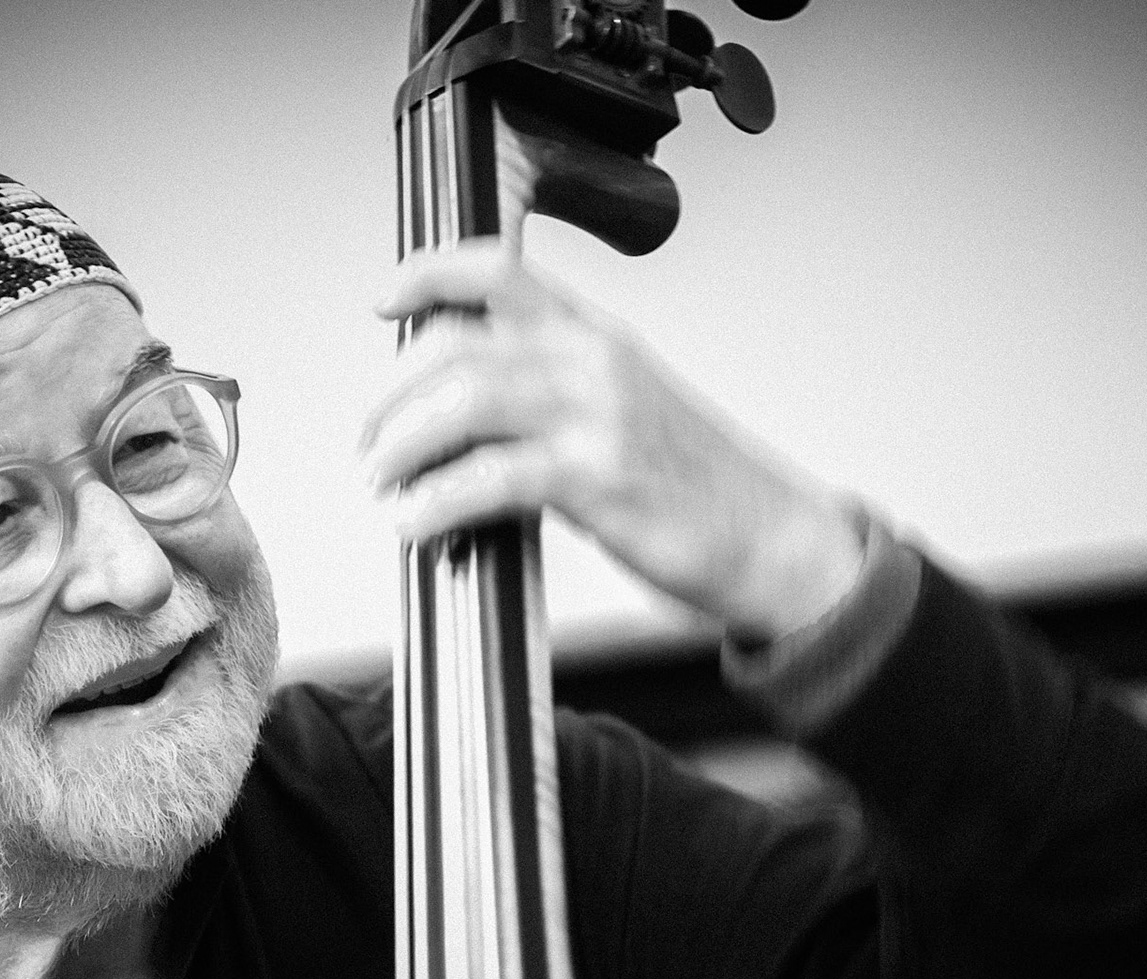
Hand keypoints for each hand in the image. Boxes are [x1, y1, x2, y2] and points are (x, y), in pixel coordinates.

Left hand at [362, 240, 866, 641]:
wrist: (773, 540)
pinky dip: (437, 502)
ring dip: (404, 446)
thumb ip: (554, 397)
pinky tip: (418, 526)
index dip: (429, 276)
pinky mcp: (599, 478)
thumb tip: (463, 416)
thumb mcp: (626, 411)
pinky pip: (490, 478)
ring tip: (385, 484)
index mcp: (598, 337)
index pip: (501, 271)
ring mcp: (599, 417)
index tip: (386, 305)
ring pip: (465, 401)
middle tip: (373, 444)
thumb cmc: (698, 487)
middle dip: (393, 396)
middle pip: (460, 345)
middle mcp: (594, 362)